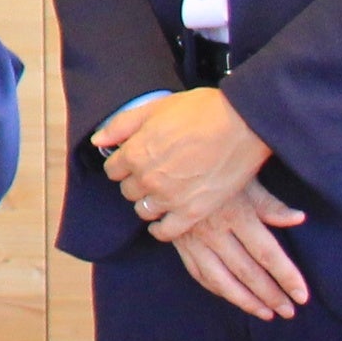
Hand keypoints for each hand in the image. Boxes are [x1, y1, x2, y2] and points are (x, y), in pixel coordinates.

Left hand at [96, 87, 272, 241]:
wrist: (243, 124)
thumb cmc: (201, 111)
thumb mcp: (155, 108)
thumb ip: (121, 126)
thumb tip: (98, 140)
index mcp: (135, 152)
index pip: (113, 170)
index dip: (123, 164)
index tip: (135, 161)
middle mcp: (147, 178)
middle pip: (127, 191)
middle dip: (136, 182)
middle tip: (153, 174)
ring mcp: (170, 198)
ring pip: (143, 210)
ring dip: (149, 202)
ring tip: (163, 192)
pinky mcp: (193, 212)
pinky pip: (166, 231)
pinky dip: (162, 228)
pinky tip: (166, 219)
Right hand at [169, 179, 310, 320]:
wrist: (165, 161)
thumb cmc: (213, 165)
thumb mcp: (243, 178)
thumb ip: (269, 204)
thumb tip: (299, 219)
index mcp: (236, 213)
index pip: (267, 253)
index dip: (286, 277)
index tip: (302, 295)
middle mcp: (214, 231)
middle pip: (247, 272)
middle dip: (270, 295)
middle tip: (289, 312)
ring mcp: (194, 239)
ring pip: (221, 280)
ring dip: (245, 301)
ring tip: (265, 314)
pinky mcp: (179, 243)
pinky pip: (199, 273)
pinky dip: (217, 289)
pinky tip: (232, 297)